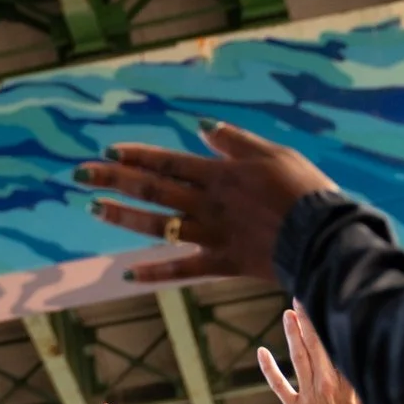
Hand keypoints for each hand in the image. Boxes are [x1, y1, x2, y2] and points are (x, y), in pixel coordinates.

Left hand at [75, 121, 338, 282]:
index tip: (108, 151)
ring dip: (123, 216)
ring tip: (93, 208)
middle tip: (80, 173)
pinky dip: (155, 273)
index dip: (136, 156)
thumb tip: (202, 128)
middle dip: (113, 179)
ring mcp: (211, 235)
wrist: (324, 237)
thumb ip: (235, 142)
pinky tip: (127, 275)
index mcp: (219, 174)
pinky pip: (182, 269)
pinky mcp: (221, 263)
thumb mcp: (274, 154)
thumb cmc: (305, 190)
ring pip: (158, 225)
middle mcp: (207, 203)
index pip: (167, 162)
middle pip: (152, 189)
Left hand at [257, 305, 389, 403]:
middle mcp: (330, 381)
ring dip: (293, 334)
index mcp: (353, 379)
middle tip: (302, 297)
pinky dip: (269, 368)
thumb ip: (375, 385)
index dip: (334, 323)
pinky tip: (261, 352)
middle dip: (309, 318)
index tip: (331, 303)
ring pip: (299, 356)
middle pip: (318, 342)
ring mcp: (311, 394)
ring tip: (288, 314)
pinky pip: (279, 384)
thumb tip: (381, 366)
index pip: (341, 343)